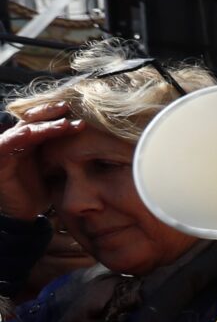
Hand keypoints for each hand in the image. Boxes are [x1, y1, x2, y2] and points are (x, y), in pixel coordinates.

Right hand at [0, 100, 79, 219]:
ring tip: (62, 124)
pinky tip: (28, 133)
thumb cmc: (41, 191)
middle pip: (35, 120)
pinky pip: (5, 144)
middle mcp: (20, 141)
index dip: (60, 116)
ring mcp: (8, 148)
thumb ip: (71, 157)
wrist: (23, 213)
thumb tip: (102, 150)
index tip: (81, 115)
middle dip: (52, 113)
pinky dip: (15, 137)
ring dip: (43, 126)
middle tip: (69, 108)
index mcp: (35, 141)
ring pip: (24, 130)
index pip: (46, 122)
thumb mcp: (59, 171)